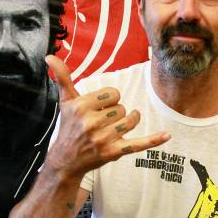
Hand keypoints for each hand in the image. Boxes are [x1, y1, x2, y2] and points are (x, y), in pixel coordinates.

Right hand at [45, 55, 169, 177]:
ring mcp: (103, 139)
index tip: (98, 108)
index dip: (109, 100)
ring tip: (116, 127)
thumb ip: (62, 77)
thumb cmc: (69, 127)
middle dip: (116, 113)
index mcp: (81, 106)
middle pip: (122, 108)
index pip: (113, 93)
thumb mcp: (65, 101)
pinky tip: (167, 135)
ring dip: (129, 121)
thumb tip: (50, 57)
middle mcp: (91, 122)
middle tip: (101, 122)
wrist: (65, 160)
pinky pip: (138, 144)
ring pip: (131, 121)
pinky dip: (153, 140)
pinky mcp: (113, 152)